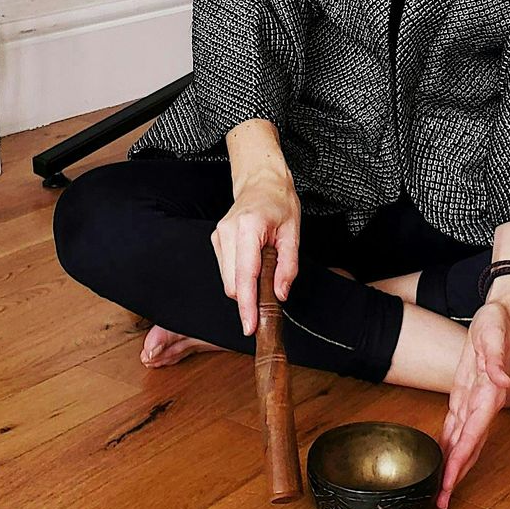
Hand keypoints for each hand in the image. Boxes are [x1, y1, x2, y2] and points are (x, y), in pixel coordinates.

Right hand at [210, 168, 300, 335]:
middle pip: (233, 284)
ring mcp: (218, 236)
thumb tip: (280, 294)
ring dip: (246, 287)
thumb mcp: (293, 232)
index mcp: (248, 228)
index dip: (247, 305)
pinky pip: (226, 272)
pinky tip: (255, 264)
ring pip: (228, 281)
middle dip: (250, 298)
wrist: (262, 182)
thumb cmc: (279, 203)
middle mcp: (227, 232)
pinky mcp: (216, 241)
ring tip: (266, 268)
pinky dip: (241, 277)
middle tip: (271, 295)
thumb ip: (288, 265)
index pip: (245, 276)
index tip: (250, 326)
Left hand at [436, 301, 509, 508]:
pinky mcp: (468, 393)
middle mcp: (483, 403)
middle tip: (442, 500)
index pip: (472, 434)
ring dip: (453, 465)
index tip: (448, 481)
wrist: (501, 315)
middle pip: (469, 446)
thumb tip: (504, 381)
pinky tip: (443, 456)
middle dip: (456, 474)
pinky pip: (459, 425)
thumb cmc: (498, 324)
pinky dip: (450, 444)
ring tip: (442, 489)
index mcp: (488, 395)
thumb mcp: (494, 336)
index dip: (460, 459)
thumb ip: (497, 359)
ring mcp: (475, 400)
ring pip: (464, 440)